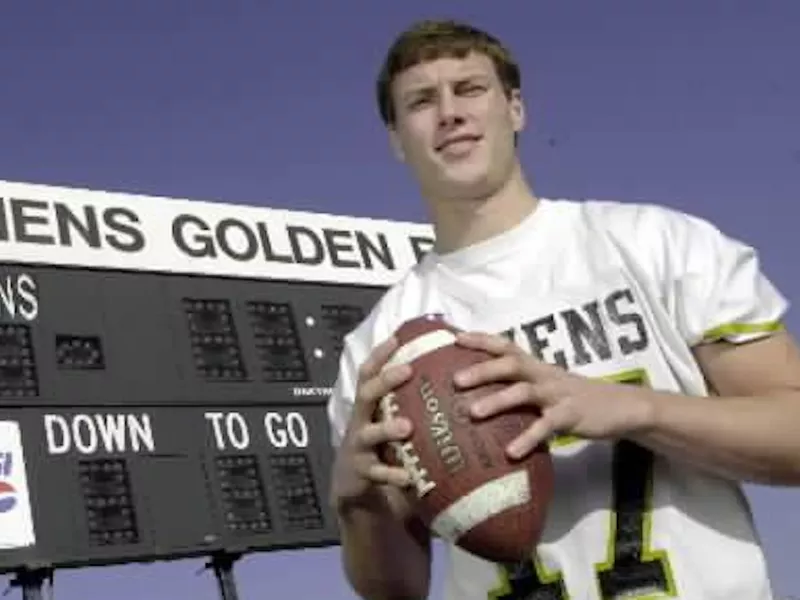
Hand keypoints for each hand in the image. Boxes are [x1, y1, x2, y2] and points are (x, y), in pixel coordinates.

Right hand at [330, 336, 414, 509]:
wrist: (355, 490)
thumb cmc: (383, 449)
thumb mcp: (389, 422)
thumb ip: (409, 405)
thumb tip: (447, 377)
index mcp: (369, 406)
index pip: (369, 373)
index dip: (379, 355)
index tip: (396, 338)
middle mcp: (360, 421)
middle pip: (366, 394)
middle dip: (385, 381)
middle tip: (407, 371)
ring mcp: (359, 447)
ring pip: (369, 433)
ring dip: (387, 428)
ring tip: (406, 427)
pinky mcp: (362, 472)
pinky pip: (377, 472)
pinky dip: (392, 474)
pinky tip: (408, 476)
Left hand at [453, 332, 655, 458]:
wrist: (621, 407)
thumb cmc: (573, 398)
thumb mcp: (547, 386)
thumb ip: (520, 387)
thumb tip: (480, 396)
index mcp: (536, 366)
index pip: (506, 346)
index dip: (481, 340)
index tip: (455, 338)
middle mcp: (544, 375)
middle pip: (510, 365)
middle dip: (482, 370)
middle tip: (455, 380)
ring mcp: (557, 394)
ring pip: (524, 392)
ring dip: (497, 401)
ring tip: (473, 413)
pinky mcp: (570, 416)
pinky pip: (546, 426)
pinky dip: (527, 438)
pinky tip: (511, 452)